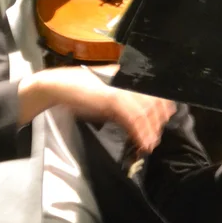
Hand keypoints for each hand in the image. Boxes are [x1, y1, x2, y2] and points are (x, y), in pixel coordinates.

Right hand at [18, 65, 175, 153]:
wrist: (58, 86)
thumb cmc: (80, 91)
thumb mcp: (105, 97)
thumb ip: (121, 104)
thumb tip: (138, 120)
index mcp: (125, 78)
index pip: (152, 90)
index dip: (162, 107)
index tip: (163, 121)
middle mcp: (126, 80)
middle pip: (153, 101)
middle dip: (156, 122)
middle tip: (155, 139)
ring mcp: (119, 88)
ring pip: (145, 110)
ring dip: (149, 130)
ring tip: (149, 144)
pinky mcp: (111, 97)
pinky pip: (132, 117)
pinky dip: (139, 131)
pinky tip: (141, 142)